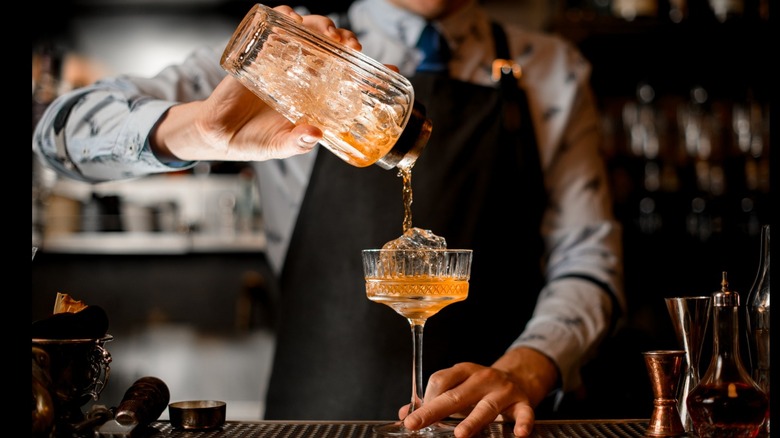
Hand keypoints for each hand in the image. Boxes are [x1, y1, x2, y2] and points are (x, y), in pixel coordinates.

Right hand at [150, 5, 361, 162]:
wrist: (219, 134)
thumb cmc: (256, 140)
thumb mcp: (282, 146)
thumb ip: (298, 142)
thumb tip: (314, 134)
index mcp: (317, 95)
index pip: (350, 76)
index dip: (370, 70)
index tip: (391, 68)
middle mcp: (304, 74)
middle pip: (333, 47)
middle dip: (346, 41)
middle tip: (352, 47)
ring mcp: (282, 61)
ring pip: (308, 32)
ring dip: (321, 25)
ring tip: (328, 33)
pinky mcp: (259, 53)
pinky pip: (274, 27)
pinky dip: (284, 16)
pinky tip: (291, 17)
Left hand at [399, 347, 558, 437]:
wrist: (520, 377)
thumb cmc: (482, 387)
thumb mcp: (459, 386)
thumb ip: (434, 399)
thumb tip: (404, 412)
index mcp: (464, 372)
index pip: (439, 380)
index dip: (426, 398)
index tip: (415, 416)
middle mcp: (482, 378)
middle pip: (455, 395)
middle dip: (434, 411)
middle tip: (416, 423)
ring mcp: (503, 390)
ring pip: (486, 407)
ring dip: (473, 420)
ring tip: (460, 434)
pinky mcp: (522, 403)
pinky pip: (524, 413)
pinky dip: (523, 423)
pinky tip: (519, 434)